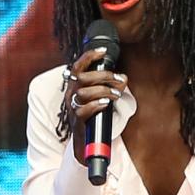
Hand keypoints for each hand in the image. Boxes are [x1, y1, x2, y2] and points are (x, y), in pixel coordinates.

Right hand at [63, 49, 128, 166]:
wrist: (85, 142)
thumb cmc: (93, 116)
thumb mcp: (100, 97)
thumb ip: (110, 85)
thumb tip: (123, 77)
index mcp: (75, 85)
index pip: (78, 66)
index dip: (89, 56)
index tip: (103, 51)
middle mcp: (71, 94)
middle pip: (83, 77)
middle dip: (104, 76)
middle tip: (119, 80)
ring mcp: (72, 107)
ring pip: (83, 92)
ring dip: (103, 90)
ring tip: (116, 94)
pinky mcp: (77, 121)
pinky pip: (83, 110)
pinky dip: (96, 104)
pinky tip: (106, 104)